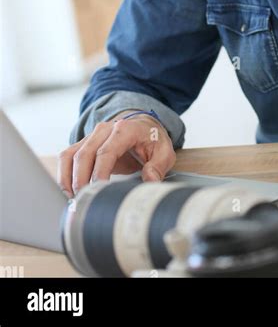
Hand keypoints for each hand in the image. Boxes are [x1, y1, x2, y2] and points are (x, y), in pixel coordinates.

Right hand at [57, 113, 175, 196]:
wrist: (143, 126)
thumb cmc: (152, 140)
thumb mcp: (164, 151)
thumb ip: (158, 165)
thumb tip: (150, 180)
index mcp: (124, 129)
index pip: (106, 151)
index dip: (99, 172)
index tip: (98, 190)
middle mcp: (104, 130)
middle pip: (84, 154)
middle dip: (80, 179)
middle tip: (84, 201)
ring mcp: (91, 136)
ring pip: (71, 155)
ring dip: (68, 178)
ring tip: (73, 199)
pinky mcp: (84, 144)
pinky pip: (67, 157)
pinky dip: (63, 174)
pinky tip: (68, 192)